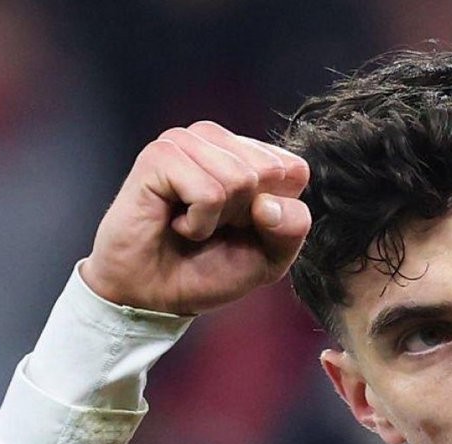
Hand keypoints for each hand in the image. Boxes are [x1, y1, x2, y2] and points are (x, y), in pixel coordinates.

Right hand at [81, 121, 310, 314]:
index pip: (295, 170)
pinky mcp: (160, 155)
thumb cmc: (209, 270)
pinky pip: (209, 193)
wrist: (156, 293)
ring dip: (219, 219)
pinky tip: (177, 222)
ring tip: (193, 223)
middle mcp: (218, 141)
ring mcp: (187, 142)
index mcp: (249, 156)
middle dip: (247, 215)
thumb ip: (291, 228)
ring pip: (240, 178)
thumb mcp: (270, 258)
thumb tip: (268, 203)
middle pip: (270, 171)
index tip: (244, 228)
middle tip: (214, 226)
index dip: (278, 215)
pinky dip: (198, 223)